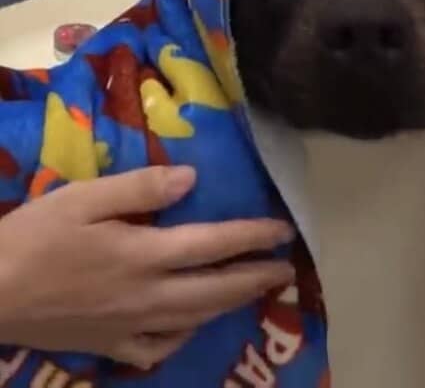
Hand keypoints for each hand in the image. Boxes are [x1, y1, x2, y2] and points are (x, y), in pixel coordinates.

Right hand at [0, 166, 294, 368]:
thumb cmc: (35, 237)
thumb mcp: (83, 199)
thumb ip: (140, 188)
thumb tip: (193, 179)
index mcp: (143, 254)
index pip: (213, 245)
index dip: (253, 237)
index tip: (284, 230)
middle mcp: (146, 295)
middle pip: (216, 290)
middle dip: (256, 278)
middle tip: (286, 268)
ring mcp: (129, 326)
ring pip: (195, 319)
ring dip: (232, 305)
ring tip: (255, 291)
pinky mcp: (108, 347)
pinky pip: (158, 348)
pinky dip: (185, 335)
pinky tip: (192, 324)